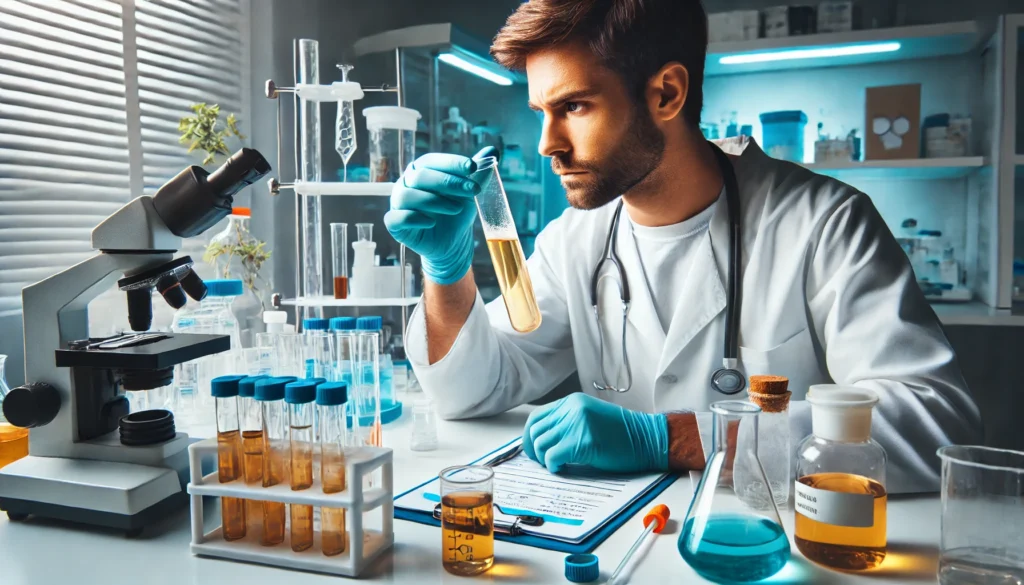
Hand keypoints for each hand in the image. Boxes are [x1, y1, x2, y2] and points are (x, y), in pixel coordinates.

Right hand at [384, 147, 495, 284]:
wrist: (451, 243)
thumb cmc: (456, 212)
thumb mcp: (470, 192)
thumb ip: (478, 173)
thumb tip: (492, 150)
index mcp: (421, 171)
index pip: (432, 160)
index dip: (452, 163)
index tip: (473, 167)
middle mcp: (406, 183)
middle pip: (420, 176)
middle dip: (449, 182)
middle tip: (473, 191)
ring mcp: (398, 203)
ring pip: (408, 195)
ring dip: (434, 201)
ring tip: (456, 209)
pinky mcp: (395, 225)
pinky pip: (396, 217)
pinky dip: (414, 218)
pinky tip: (431, 222)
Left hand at [522, 393, 668, 473]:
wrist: (647, 439)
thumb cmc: (622, 434)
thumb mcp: (590, 418)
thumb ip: (568, 422)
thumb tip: (544, 440)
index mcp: (573, 402)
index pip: (537, 417)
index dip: (530, 435)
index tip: (533, 449)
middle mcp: (572, 409)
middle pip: (536, 430)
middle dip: (533, 450)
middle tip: (541, 461)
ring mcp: (577, 424)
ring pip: (541, 444)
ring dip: (544, 459)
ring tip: (555, 464)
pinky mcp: (583, 441)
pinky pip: (552, 456)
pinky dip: (553, 465)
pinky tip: (562, 468)